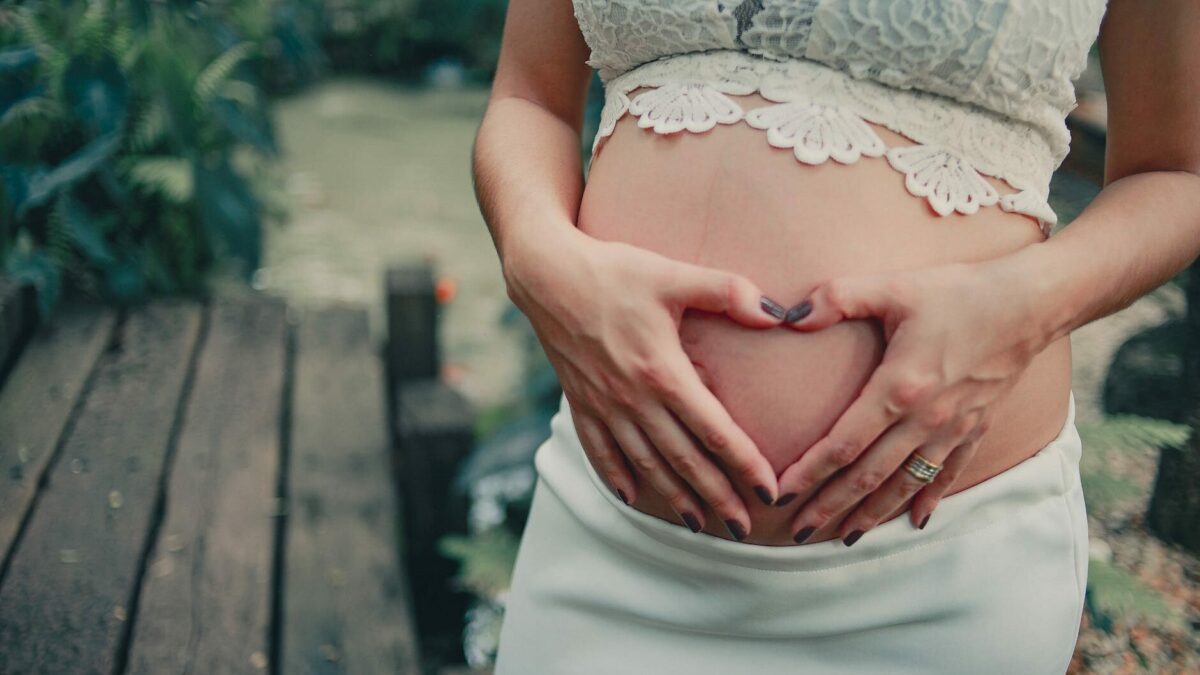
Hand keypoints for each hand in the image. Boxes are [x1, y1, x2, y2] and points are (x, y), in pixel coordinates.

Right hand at [504, 225, 785, 538]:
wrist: (546, 274)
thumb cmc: (614, 271)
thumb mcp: (673, 274)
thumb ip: (726, 291)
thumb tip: (776, 314)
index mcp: (662, 372)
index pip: (713, 430)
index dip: (744, 464)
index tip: (769, 491)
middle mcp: (633, 398)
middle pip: (683, 460)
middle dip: (717, 496)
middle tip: (745, 528)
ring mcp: (603, 405)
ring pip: (645, 463)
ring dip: (674, 498)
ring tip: (700, 525)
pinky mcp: (580, 401)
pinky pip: (599, 450)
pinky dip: (616, 477)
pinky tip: (632, 497)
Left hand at [774, 259, 1051, 544]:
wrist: (1031, 303)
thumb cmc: (958, 292)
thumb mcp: (893, 287)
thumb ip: (837, 298)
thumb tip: (787, 316)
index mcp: (899, 388)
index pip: (843, 443)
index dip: (810, 472)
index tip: (781, 493)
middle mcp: (925, 419)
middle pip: (868, 475)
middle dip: (830, 506)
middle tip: (798, 532)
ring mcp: (953, 429)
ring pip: (904, 484)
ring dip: (872, 513)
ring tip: (844, 537)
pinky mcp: (976, 428)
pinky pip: (947, 474)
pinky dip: (928, 499)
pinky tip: (914, 520)